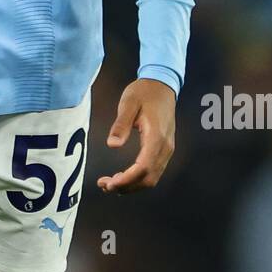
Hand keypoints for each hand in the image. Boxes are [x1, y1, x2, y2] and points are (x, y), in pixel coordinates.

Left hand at [97, 78, 175, 193]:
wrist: (162, 85)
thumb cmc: (144, 92)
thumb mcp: (128, 103)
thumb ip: (121, 124)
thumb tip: (112, 145)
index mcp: (157, 136)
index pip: (143, 168)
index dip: (127, 180)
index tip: (109, 184)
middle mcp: (165, 147)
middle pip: (148, 178)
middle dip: (126, 186)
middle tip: (104, 185)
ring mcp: (167, 149)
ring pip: (152, 178)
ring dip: (131, 185)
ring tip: (109, 184)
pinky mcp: (164, 149)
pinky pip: (153, 171)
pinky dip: (137, 179)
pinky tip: (123, 178)